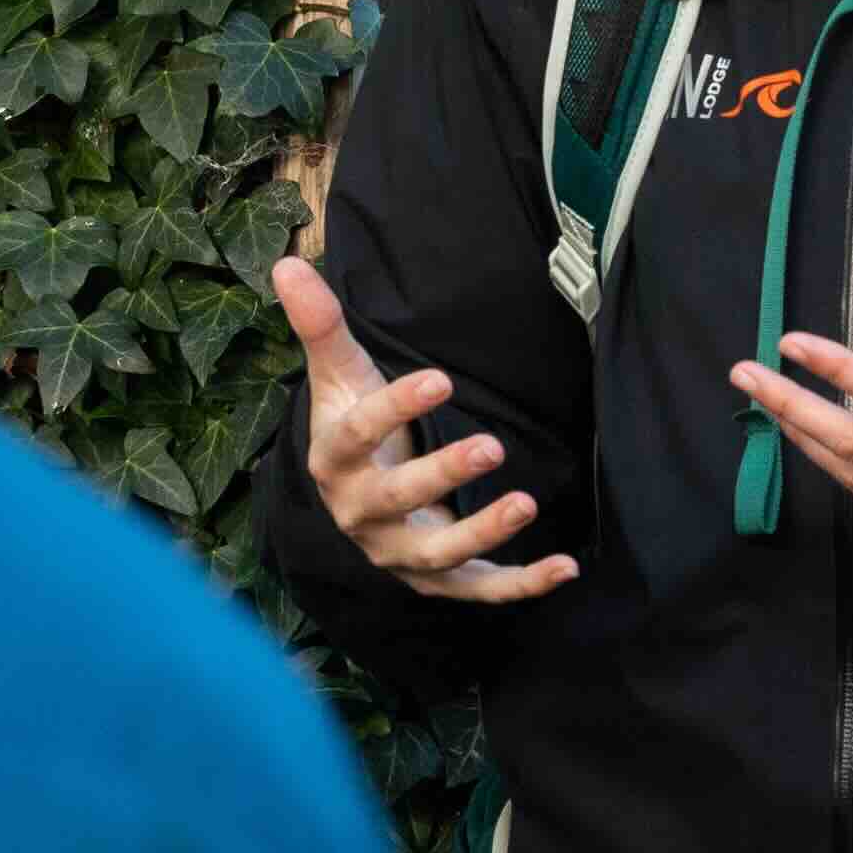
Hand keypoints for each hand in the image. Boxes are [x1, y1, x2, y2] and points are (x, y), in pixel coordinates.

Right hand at [275, 255, 576, 602]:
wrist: (352, 502)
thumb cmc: (352, 425)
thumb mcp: (339, 376)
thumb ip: (321, 325)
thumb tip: (288, 263)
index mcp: (336, 460)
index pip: (360, 435)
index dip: (397, 409)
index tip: (441, 379)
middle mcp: (361, 514)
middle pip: (397, 499)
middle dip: (442, 476)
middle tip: (490, 447)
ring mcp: (399, 552)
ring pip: (437, 552)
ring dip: (482, 532)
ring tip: (525, 503)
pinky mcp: (437, 580)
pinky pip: (479, 589)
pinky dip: (521, 584)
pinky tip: (564, 567)